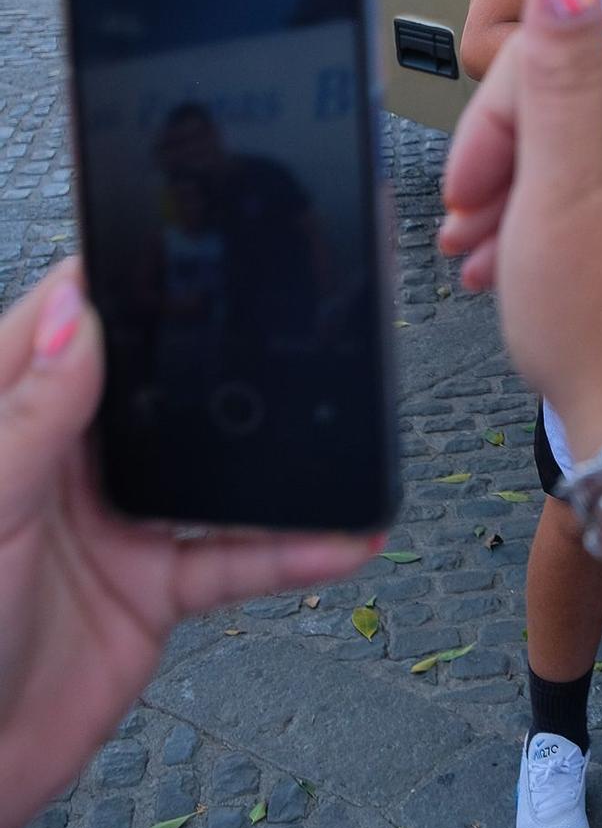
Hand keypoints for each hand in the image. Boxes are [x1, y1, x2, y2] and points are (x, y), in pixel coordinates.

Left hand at [0, 263, 379, 827]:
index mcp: (10, 420)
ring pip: (214, 466)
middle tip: (292, 321)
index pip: (68, 324)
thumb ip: (32, 414)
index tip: (184, 242)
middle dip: (222, 356)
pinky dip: (293, 547)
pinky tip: (342, 537)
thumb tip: (81, 314)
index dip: (122, 282)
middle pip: (159, 386)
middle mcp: (67, 462)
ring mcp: (116, 521)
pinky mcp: (150, 585)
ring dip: (275, 456)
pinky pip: (235, 554)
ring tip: (340, 428)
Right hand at [439, 0, 601, 459]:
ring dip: (513, 211)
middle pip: (549, 121)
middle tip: (461, 237)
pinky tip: (525, 283)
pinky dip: (551, 239)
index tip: (462, 199)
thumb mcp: (556, 181)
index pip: (528, 77)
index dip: (480, 136)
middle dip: (492, 173)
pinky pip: (599, 215)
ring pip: (570, 172)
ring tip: (480, 265)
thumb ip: (558, 67)